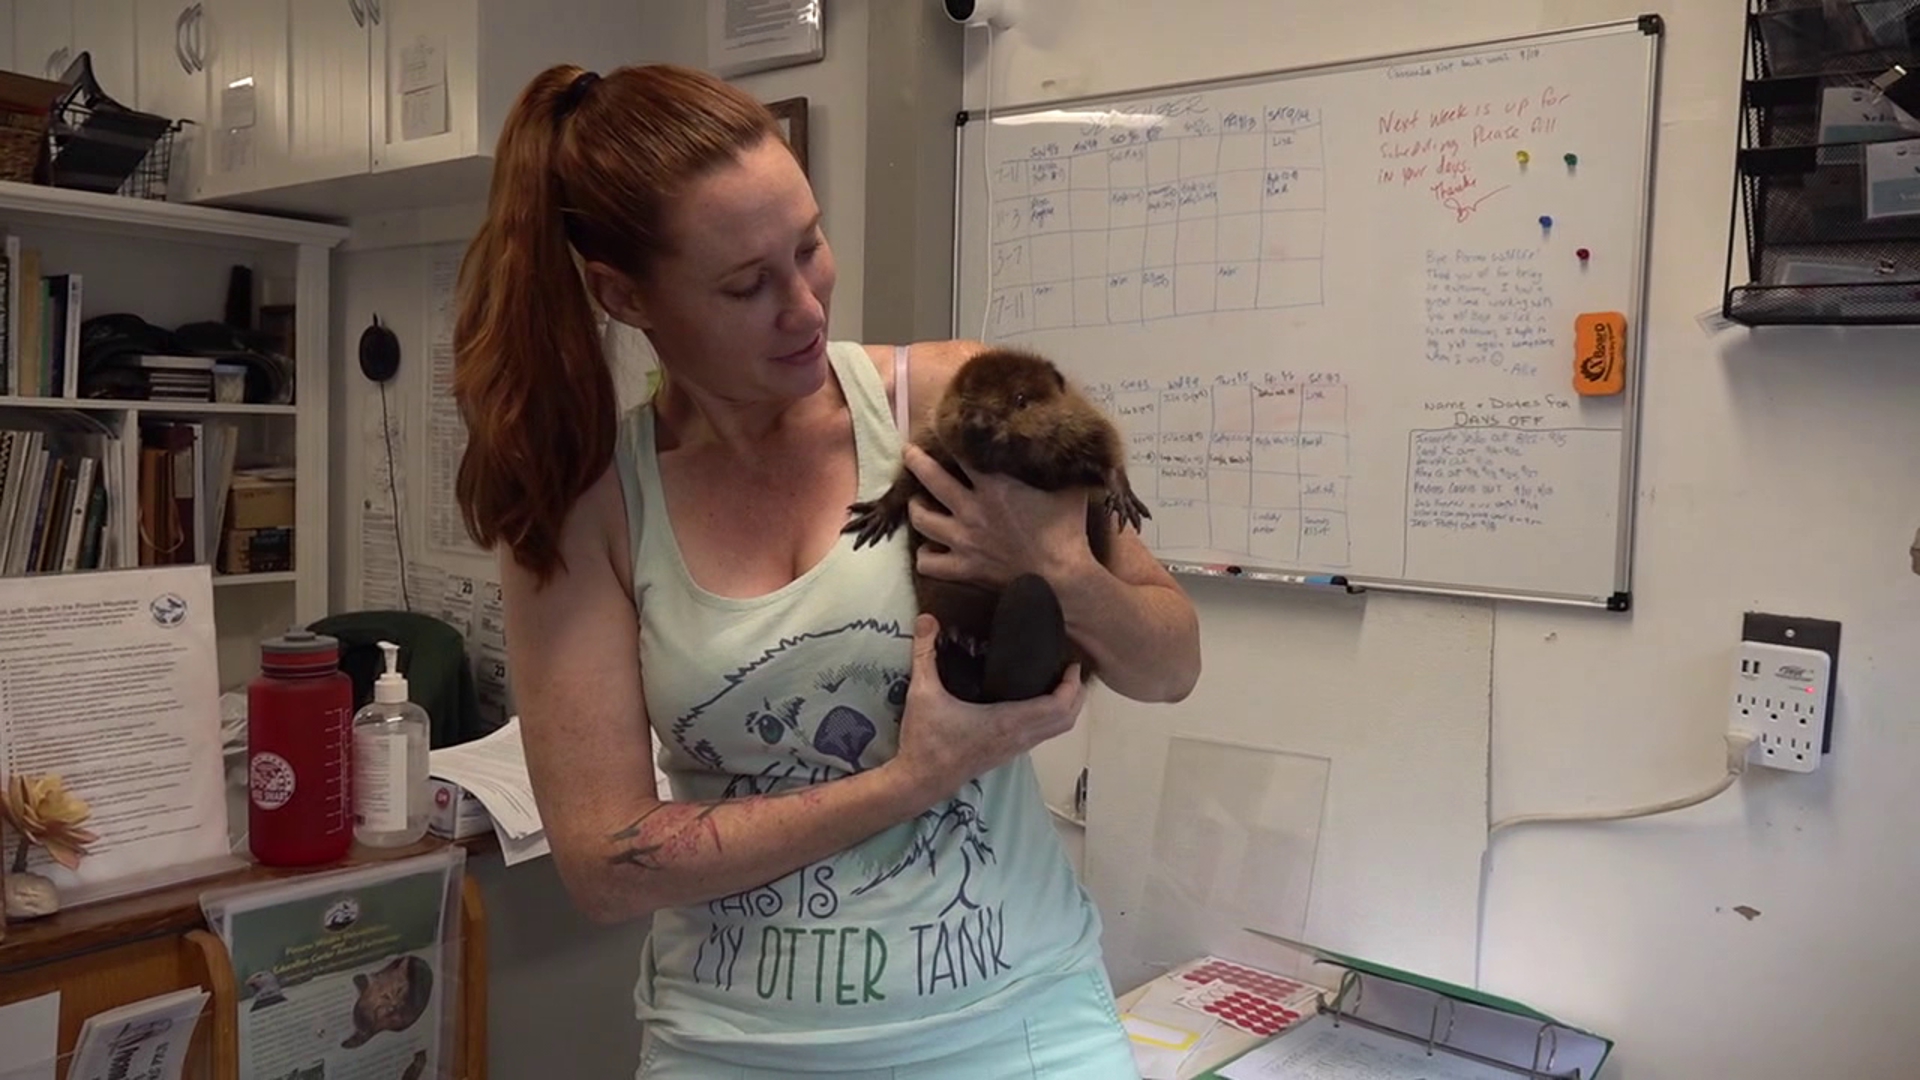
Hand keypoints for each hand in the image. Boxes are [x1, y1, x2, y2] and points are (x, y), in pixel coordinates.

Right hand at [887, 613, 1086, 801]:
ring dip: (1065, 709)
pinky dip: (1049, 719)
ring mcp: (1014, 749)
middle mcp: (1017, 738)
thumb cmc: (925, 741)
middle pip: (1066, 720)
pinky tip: (1035, 702)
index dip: (1071, 686)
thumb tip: (927, 617)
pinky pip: (1041, 736)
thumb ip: (925, 653)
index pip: (1057, 707)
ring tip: (1058, 682)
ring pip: (1055, 731)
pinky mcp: (1006, 755)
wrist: (920, 781)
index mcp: (1006, 721)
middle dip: (1075, 695)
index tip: (1072, 664)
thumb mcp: (923, 693)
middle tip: (1070, 670)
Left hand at [902, 444, 1092, 589]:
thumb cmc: (1068, 531)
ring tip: (916, 502)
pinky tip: (928, 550)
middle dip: (916, 461)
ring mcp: (963, 539)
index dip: (949, 434)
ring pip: (921, 519)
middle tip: (909, 452)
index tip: (942, 424)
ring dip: (915, 508)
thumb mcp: (1069, 488)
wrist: (1062, 578)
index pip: (961, 450)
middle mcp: (971, 508)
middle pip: (930, 477)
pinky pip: (929, 564)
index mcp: (995, 484)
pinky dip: (925, 557)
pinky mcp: (964, 567)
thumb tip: (1067, 445)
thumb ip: (1058, 466)